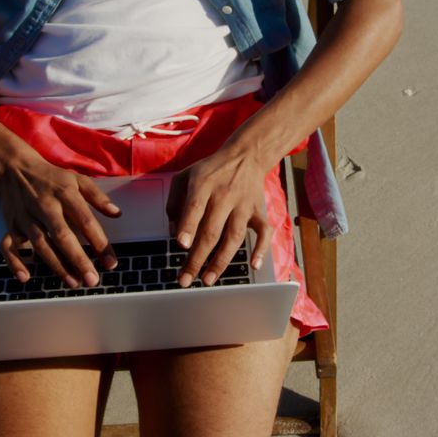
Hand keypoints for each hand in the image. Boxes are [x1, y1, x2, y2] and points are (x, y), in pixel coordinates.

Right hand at [0, 153, 119, 287]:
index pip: (85, 220)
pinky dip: (15, 262)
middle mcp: (45, 206)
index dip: (99, 242)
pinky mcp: (11, 225)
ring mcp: (26, 217)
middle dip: (78, 259)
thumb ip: (98, 197)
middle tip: (92, 280)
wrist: (15, 168)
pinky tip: (26, 277)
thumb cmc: (51, 178)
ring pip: (40, 244)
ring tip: (73, 282)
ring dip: (56, 266)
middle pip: (62, 236)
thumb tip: (117, 213)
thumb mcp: (78, 179)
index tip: (111, 262)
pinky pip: (8, 246)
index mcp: (64, 193)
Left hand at [167, 149, 270, 286]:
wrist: (245, 156)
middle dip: (197, 258)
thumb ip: (173, 203)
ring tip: (207, 280)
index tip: (182, 245)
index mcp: (203, 184)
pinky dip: (261, 249)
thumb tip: (173, 234)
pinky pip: (264, 232)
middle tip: (185, 280)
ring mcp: (244, 205)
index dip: (188, 226)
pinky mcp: (259, 211)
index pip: (195, 207)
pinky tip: (254, 265)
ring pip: (234, 237)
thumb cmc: (210, 171)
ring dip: (221, 261)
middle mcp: (225, 195)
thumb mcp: (184, 177)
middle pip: (211, 230)